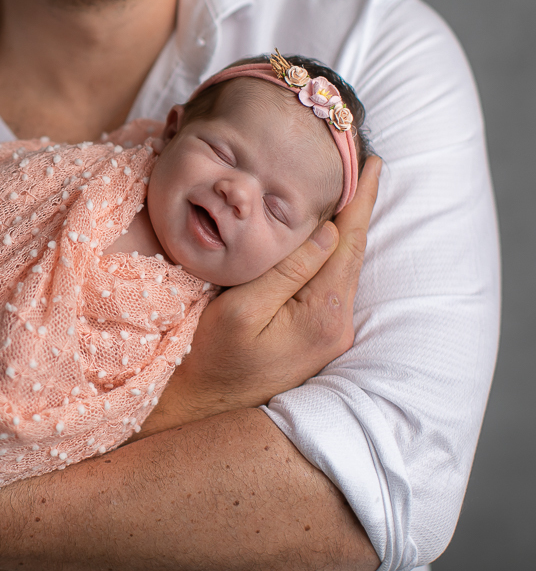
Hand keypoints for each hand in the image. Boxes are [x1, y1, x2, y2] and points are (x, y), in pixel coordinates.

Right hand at [142, 156, 381, 433]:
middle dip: (358, 209)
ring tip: (349, 190)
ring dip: (345, 229)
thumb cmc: (207, 358)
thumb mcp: (241, 309)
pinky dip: (330, 253)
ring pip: (341, 268)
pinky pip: (329, 283)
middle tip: (363, 165)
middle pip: (352, 253)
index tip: (372, 162)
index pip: (348, 243)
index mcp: (323, 314)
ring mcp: (327, 334)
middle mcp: (336, 325)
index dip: (360, 200)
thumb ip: (287, 270)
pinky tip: (325, 236)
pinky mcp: (314, 338)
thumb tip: (328, 232)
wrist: (199, 408)